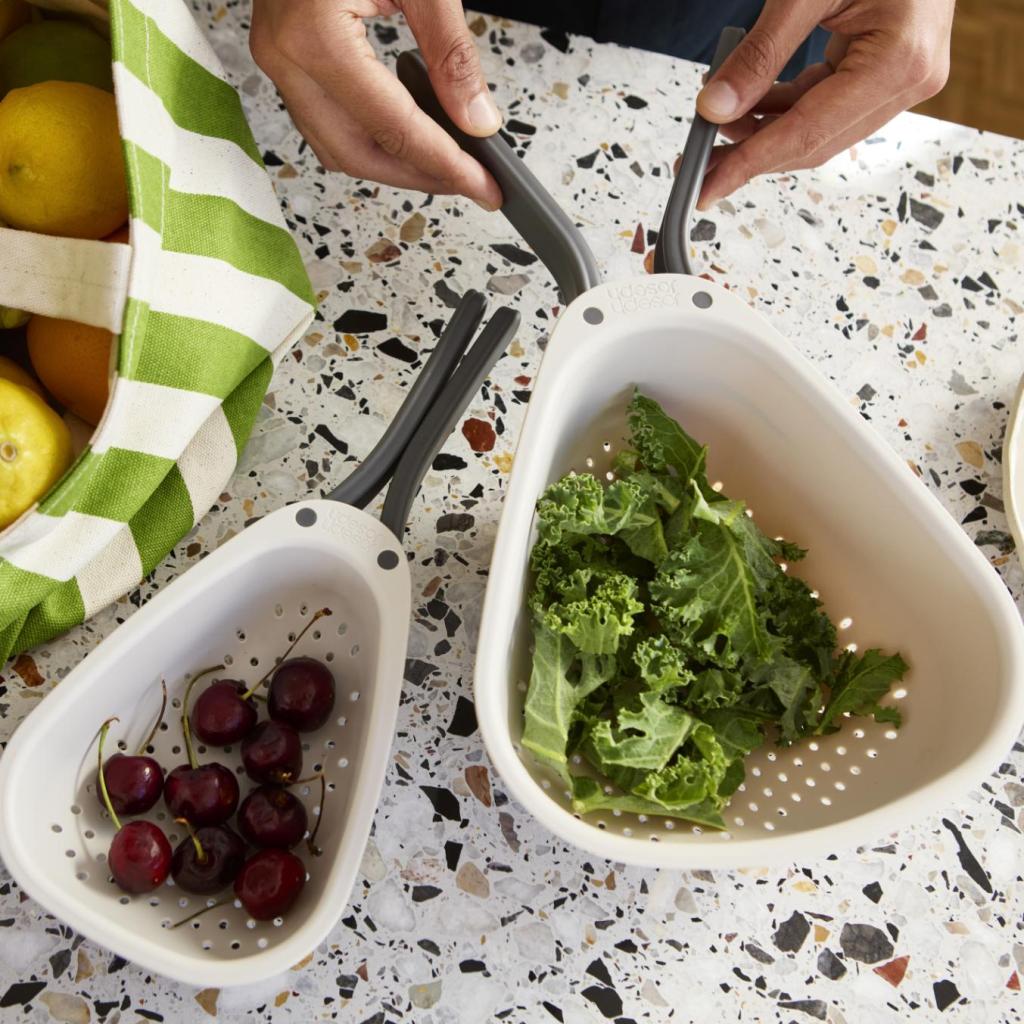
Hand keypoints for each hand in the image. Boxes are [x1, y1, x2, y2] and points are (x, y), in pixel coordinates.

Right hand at [250, 0, 502, 207]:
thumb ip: (452, 53)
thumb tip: (478, 120)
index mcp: (315, 36)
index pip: (394, 128)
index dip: (446, 165)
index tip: (486, 187)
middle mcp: (284, 56)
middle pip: (356, 154)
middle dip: (418, 177)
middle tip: (472, 185)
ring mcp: (275, 58)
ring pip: (335, 146)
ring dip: (393, 163)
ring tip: (447, 164)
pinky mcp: (282, 54)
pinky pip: (325, 118)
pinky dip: (371, 135)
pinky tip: (412, 131)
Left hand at [695, 0, 952, 208]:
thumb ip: (759, 53)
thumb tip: (714, 108)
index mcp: (899, 60)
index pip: (808, 133)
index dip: (749, 164)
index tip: (706, 189)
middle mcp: (910, 78)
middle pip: (814, 142)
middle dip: (750, 154)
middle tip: (697, 161)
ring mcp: (903, 77)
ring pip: (817, 129)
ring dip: (762, 132)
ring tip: (714, 122)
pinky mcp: (888, 70)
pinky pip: (825, 105)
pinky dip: (781, 108)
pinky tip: (745, 105)